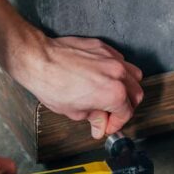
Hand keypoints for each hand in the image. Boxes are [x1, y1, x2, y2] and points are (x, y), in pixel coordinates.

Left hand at [13, 36, 143, 137]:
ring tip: (112, 94)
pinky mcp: (102, 47)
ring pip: (134, 75)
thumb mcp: (74, 111)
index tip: (107, 126)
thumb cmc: (52, 84)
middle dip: (126, 107)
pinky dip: (117, 70)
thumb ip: (95, 118)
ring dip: (127, 87)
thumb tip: (100, 125)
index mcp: (114, 93)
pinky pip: (120, 59)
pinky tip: (104, 76)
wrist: (38, 59)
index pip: (127, 113)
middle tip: (111, 114)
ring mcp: (112, 58)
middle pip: (136, 94)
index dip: (116, 124)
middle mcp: (118, 74)